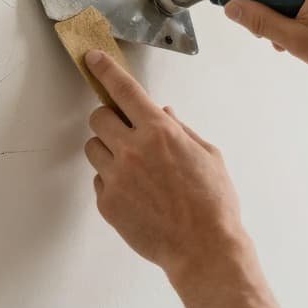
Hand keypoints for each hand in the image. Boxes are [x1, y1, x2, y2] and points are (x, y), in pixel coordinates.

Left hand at [81, 49, 247, 279]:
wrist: (204, 249)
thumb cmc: (213, 203)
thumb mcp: (208, 155)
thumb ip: (181, 129)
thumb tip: (162, 113)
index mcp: (160, 132)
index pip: (123, 90)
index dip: (105, 70)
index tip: (93, 58)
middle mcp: (133, 150)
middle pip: (98, 118)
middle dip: (109, 120)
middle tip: (126, 133)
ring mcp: (117, 177)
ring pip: (93, 148)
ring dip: (108, 151)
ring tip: (134, 169)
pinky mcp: (107, 203)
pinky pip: (99, 180)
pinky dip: (113, 181)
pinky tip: (137, 195)